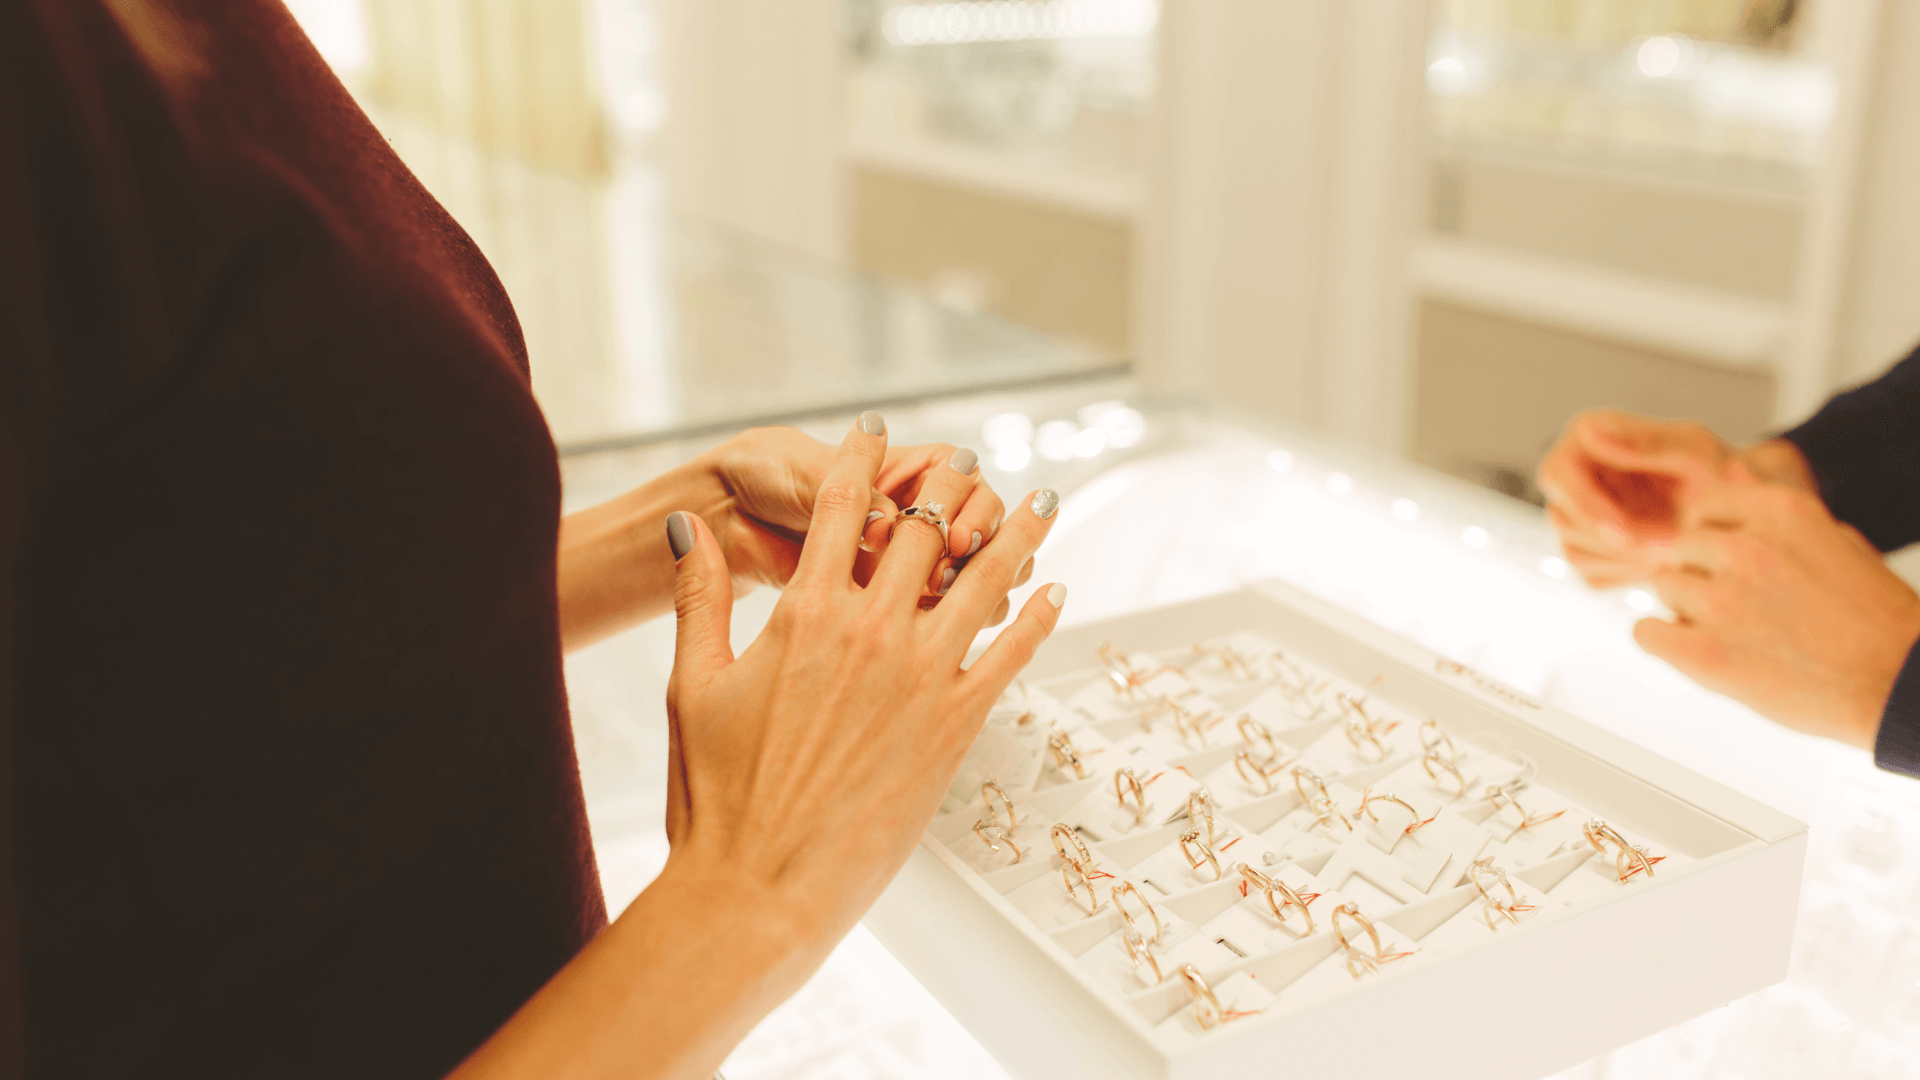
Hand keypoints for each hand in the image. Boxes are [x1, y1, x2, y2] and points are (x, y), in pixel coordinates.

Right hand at [452, 416, 1067, 1079]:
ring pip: (985, 581)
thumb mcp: (692, 684)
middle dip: (949, 485)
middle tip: (969, 460)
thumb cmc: (714, 795)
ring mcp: (921, 678)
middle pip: (924, 531)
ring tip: (1042, 502)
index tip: (879, 428)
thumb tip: (688, 524)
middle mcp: (871, 633)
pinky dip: (1036, 618)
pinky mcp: (955, 726)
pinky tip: (1055, 592)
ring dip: (1017, 534)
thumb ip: (699, 596)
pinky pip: (1010, 656)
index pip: (840, 508)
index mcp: (804, 613)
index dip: (863, 459)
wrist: (757, 888)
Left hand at [706, 426, 1013, 598]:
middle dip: (978, 557)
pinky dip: (937, 628)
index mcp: (905, 471)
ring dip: (968, 595)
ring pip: (964, 581)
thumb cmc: (767, 472)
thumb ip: (852, 499)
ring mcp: (900, 564)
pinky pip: (927, 618)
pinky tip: (928, 639)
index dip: (972, 508)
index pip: (968, 486)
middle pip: (979, 536)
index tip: (955, 534)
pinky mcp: (881, 607)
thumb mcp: (807, 471)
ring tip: (943, 611)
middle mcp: (913, 516)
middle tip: (949, 578)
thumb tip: (883, 527)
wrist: (721, 512)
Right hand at [1538, 409, 1816, 586]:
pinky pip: (1591, 573)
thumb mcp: (1693, 450)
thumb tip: (1593, 434)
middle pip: (1563, 518)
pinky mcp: (1586, 547)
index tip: (1625, 533)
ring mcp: (1576, 513)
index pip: (1558, 474)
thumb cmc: (1715, 470)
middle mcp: (1573, 474)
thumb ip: (1647, 442)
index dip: (1587, 507)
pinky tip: (1660, 559)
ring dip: (1626, 559)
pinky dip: (1628, 574)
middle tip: (1664, 549)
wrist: (1732, 509)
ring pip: (1575, 550)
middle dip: (1613, 541)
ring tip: (1673, 548)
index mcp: (1589, 436)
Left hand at [1636, 462, 1919, 747]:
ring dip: (1685, 606)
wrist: (1901, 685)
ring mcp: (1722, 599)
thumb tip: (1734, 467)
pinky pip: (1645, 632)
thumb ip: (1775, 506)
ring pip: (1663, 586)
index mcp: (1782, 512)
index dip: (1713, 534)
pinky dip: (1662, 641)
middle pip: (1682, 546)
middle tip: (1736, 604)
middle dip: (1700, 572)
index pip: (1707, 504)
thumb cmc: (1877, 619)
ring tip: (1730, 630)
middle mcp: (1747, 546)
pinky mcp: (1705, 652)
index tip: (1728, 558)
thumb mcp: (1835, 540)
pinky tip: (1695, 650)